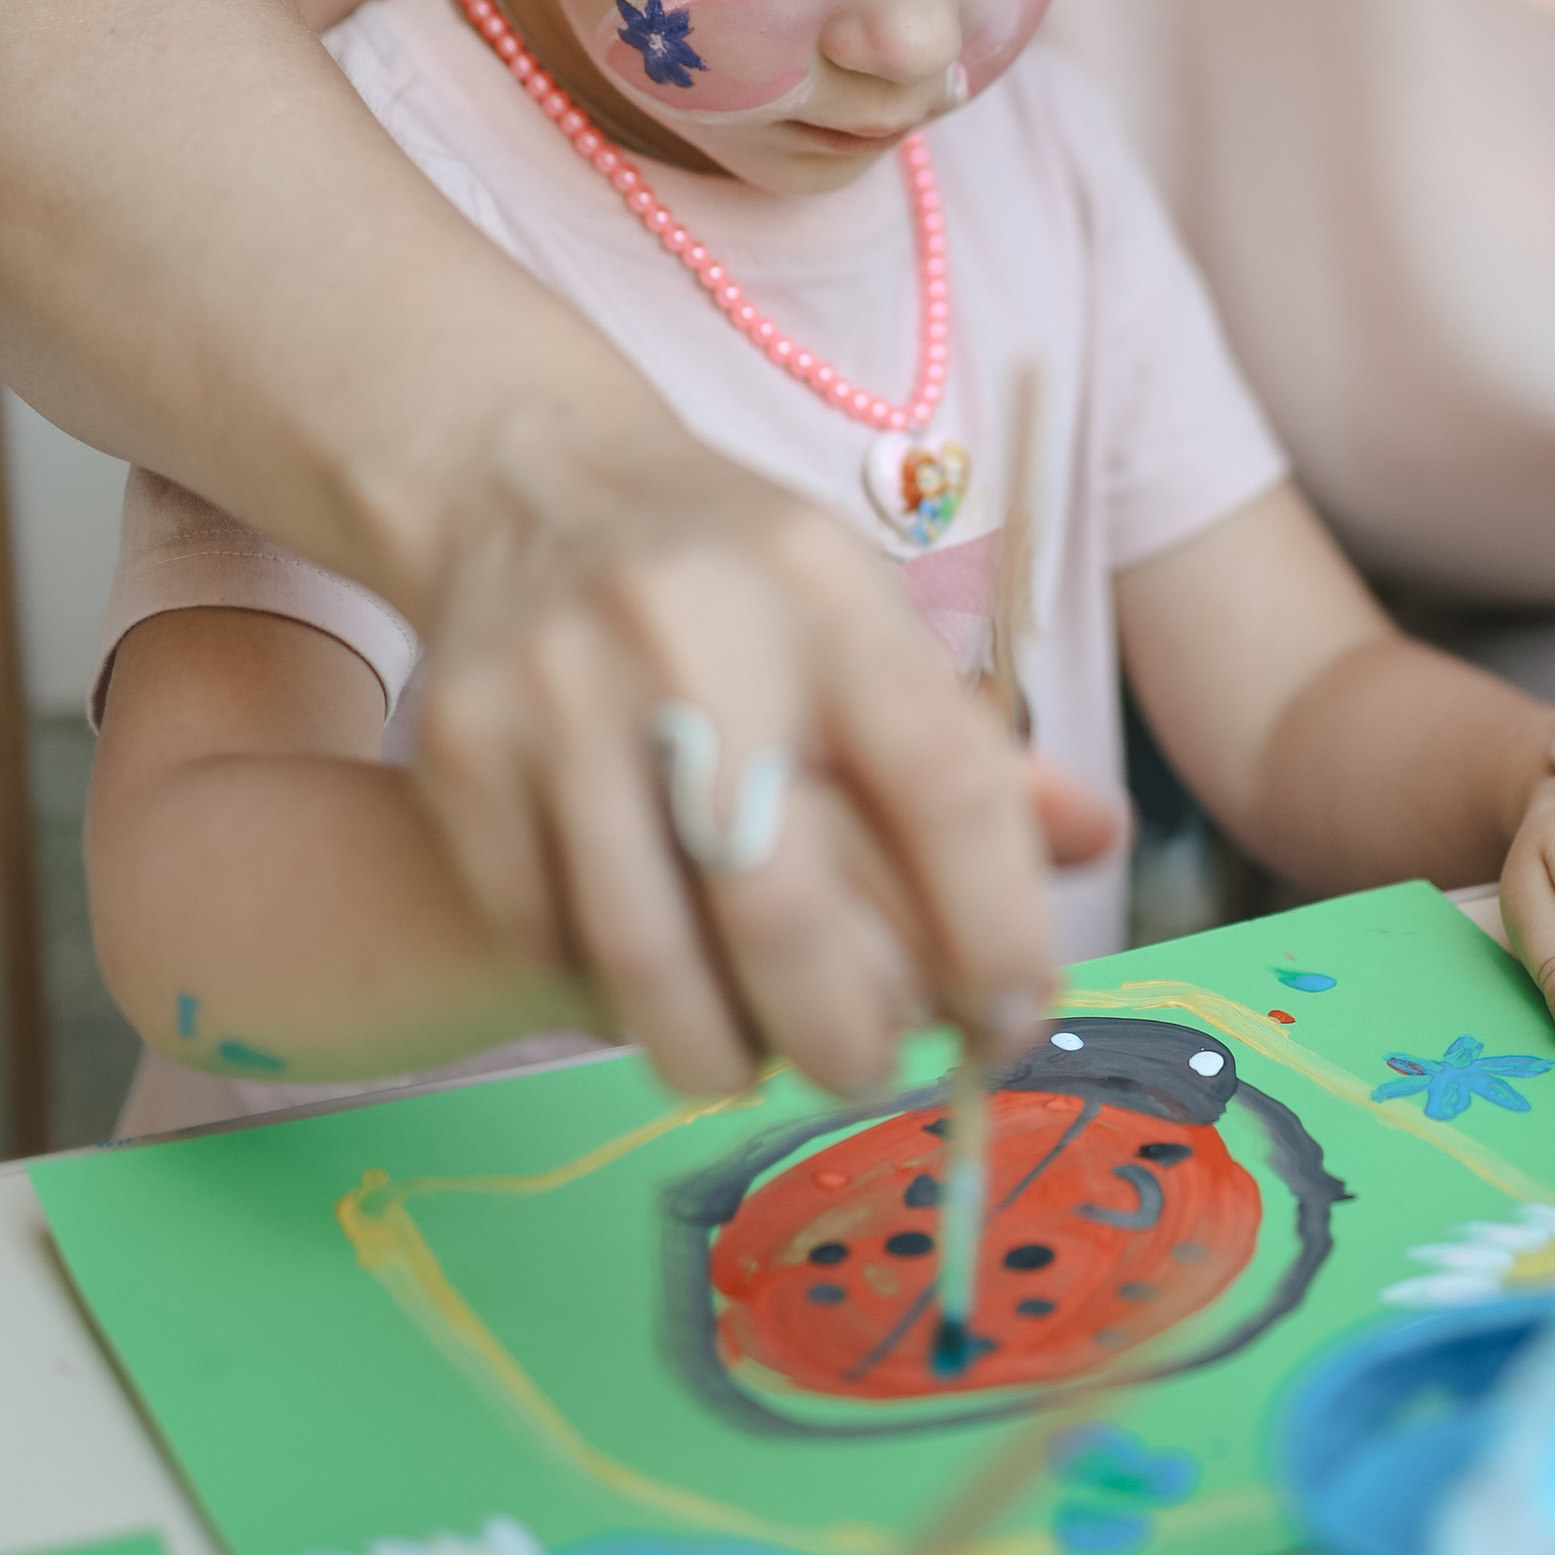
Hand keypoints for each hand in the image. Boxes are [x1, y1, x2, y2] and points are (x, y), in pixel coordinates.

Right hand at [412, 423, 1065, 1099]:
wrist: (525, 480)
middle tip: (866, 1073)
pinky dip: (604, 994)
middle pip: (778, 906)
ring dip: (715, 1049)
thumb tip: (1096, 843)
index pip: (942, 786)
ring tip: (756, 1063)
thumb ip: (972, 743)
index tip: (1015, 1022)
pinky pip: (544, 935)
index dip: (996, 928)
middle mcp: (692, 634)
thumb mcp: (863, 615)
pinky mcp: (459, 749)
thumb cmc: (736, 581)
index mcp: (826, 595)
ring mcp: (559, 692)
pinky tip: (647, 987)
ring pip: (643, 952)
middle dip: (842, 1035)